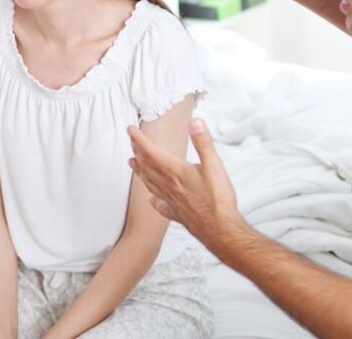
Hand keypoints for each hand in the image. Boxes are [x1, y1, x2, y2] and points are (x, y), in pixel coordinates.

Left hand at [127, 118, 247, 249]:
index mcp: (175, 172)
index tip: (130, 130)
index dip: (139, 140)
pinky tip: (152, 199)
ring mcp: (171, 201)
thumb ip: (203, 142)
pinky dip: (154, 199)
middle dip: (138, 151)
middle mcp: (169, 186)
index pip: (151, 152)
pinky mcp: (177, 213)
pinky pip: (160, 205)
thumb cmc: (218, 199)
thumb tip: (195, 122)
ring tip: (132, 163)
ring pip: (150, 183)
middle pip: (147, 166)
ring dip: (139, 171)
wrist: (220, 229)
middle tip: (132, 141)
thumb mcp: (214, 165)